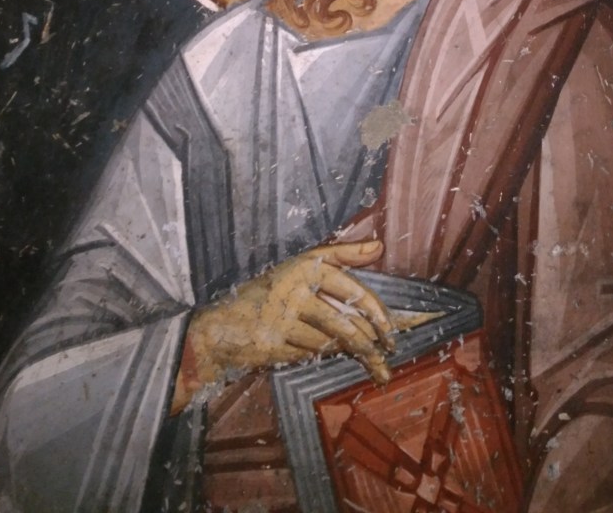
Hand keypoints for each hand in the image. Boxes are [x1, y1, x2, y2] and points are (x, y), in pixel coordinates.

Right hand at [172, 240, 393, 412]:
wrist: (220, 327)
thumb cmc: (267, 294)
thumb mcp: (299, 266)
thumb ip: (340, 256)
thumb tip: (378, 245)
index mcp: (303, 265)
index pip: (349, 286)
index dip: (375, 309)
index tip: (392, 328)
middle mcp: (293, 289)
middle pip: (345, 321)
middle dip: (372, 342)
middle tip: (390, 354)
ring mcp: (282, 318)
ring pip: (331, 341)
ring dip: (355, 354)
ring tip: (376, 367)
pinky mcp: (275, 344)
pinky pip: (312, 353)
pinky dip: (321, 354)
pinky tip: (322, 352)